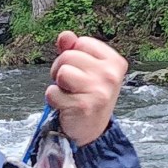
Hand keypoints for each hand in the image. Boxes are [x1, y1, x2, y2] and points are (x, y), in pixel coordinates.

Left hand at [45, 32, 127, 146]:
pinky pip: (52, 92)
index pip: (81, 42)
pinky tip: (65, 107)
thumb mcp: (86, 70)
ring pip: (61, 72)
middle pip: (68, 56)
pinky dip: (53, 100)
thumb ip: (74, 50)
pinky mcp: (83, 106)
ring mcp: (98, 91)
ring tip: (68, 94)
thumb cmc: (87, 96)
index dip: (72, 54)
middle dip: (61, 69)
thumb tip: (65, 35)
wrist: (92, 131)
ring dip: (58, 85)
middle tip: (70, 86)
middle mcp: (110, 75)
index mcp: (114, 61)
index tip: (78, 70)